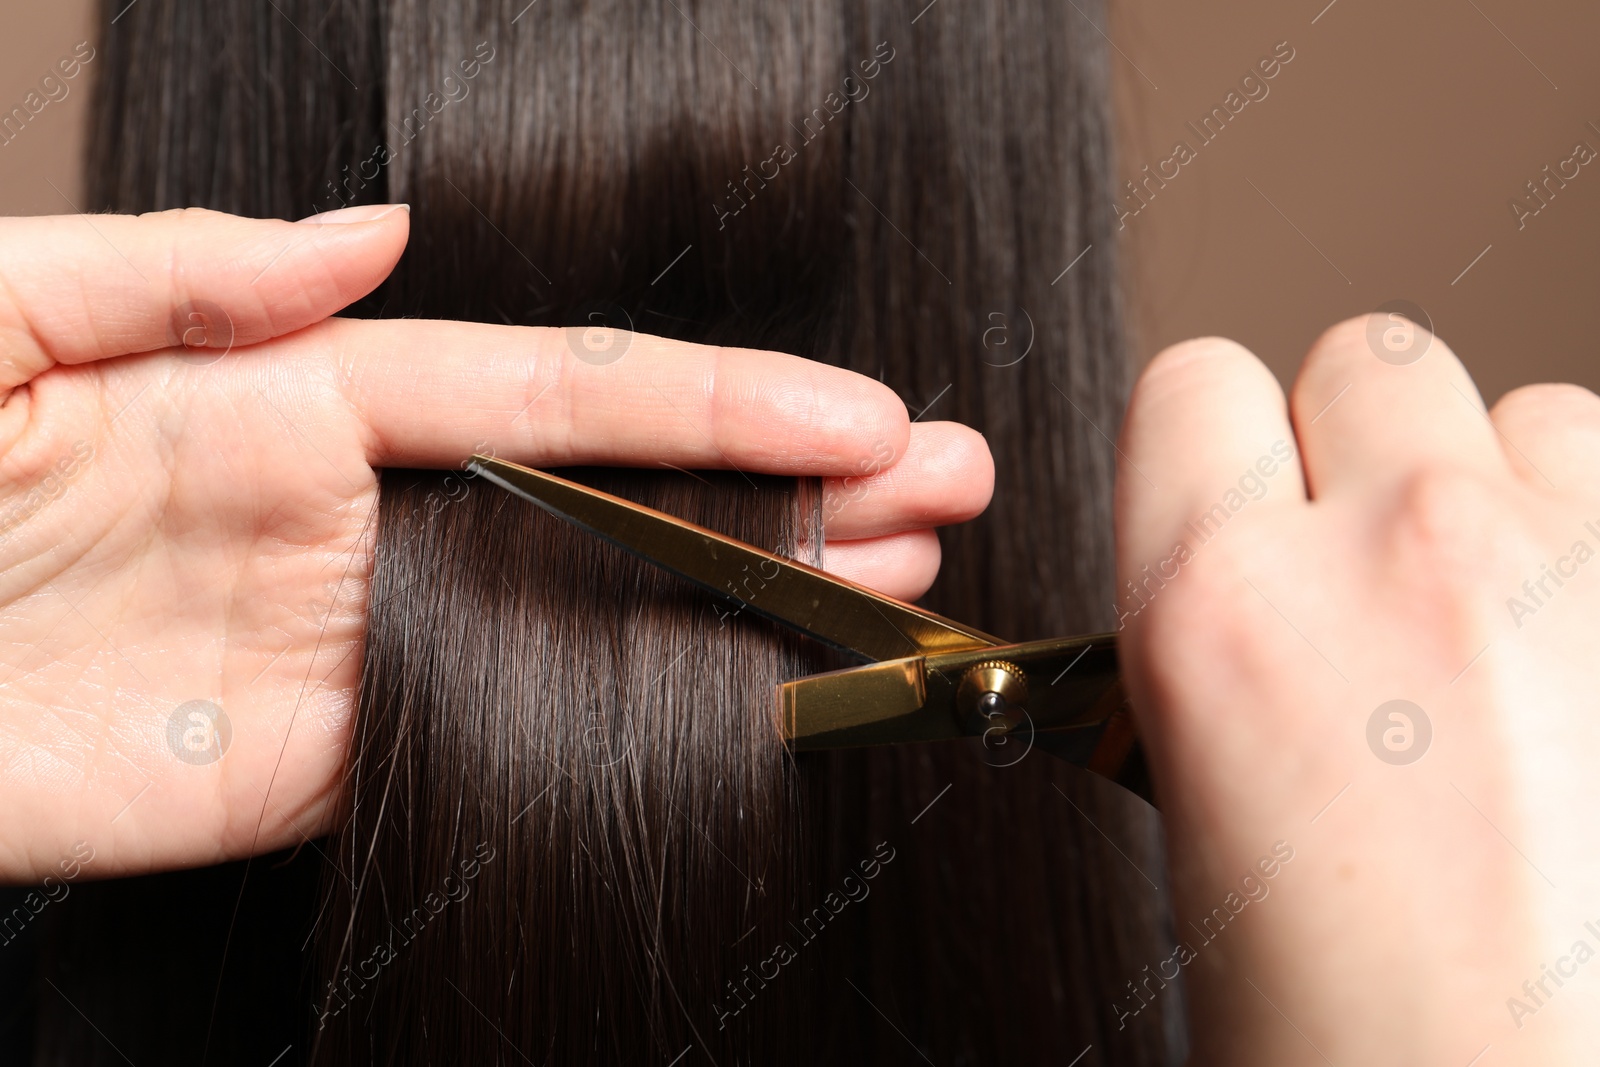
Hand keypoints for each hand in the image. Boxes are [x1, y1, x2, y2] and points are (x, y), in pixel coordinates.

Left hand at [0, 205, 991, 881]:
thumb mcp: (1, 316)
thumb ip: (186, 274)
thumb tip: (365, 238)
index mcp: (298, 396)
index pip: (555, 387)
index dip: (713, 397)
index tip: (849, 408)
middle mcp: (357, 516)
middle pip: (619, 498)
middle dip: (791, 486)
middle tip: (937, 482)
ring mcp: (356, 644)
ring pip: (598, 618)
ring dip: (752, 601)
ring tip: (894, 584)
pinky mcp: (315, 768)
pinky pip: (508, 742)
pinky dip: (637, 728)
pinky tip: (747, 704)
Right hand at [1117, 318, 1597, 1064]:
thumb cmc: (1364, 1039)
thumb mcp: (1202, 822)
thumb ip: (1218, 652)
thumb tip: (1251, 582)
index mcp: (1223, 615)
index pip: (1191, 386)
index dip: (1212, 447)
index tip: (1236, 501)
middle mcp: (1401, 556)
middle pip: (1365, 361)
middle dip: (1356, 450)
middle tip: (1367, 576)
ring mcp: (1578, 569)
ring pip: (1523, 411)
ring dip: (1499, 488)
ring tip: (1498, 629)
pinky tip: (1582, 664)